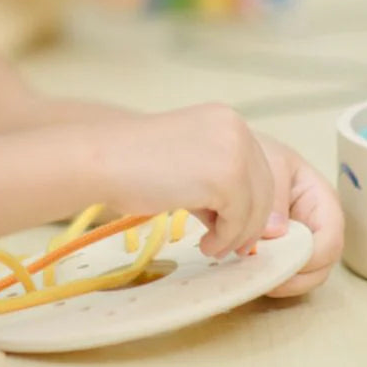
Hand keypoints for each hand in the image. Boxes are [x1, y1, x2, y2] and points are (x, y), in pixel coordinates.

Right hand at [85, 103, 274, 259]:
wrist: (102, 159)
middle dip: (249, 222)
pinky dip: (226, 238)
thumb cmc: (132, 163)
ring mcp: (234, 150)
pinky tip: (206, 244)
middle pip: (264, 187)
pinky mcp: (227, 177)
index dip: (250, 203)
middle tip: (229, 246)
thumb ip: (217, 179)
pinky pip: (241, 220)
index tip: (236, 229)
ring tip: (214, 248)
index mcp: (225, 118)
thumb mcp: (187, 162)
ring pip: (258, 207)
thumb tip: (245, 219)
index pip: (257, 167)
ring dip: (238, 235)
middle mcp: (236, 127)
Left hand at [256, 134, 343, 296]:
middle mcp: (318, 226)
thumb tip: (276, 233)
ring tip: (251, 274)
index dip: (310, 256)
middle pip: (321, 265)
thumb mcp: (270, 164)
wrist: (235, 155)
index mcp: (322, 201)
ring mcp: (301, 240)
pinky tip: (245, 270)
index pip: (330, 239)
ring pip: (303, 276)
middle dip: (294, 276)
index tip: (280, 260)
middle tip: (261, 276)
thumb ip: (274, 196)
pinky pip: (283, 273)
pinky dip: (268, 277)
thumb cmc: (259, 154)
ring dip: (279, 281)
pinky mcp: (283, 250)